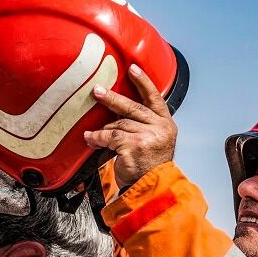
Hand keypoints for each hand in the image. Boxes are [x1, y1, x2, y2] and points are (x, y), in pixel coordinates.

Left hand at [84, 63, 177, 190]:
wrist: (153, 188)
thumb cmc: (150, 168)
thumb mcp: (154, 142)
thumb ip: (143, 126)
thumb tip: (117, 115)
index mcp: (166, 124)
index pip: (155, 97)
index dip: (143, 82)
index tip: (133, 68)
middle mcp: (159, 128)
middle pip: (133, 107)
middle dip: (112, 99)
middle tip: (97, 91)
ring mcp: (147, 136)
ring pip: (119, 124)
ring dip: (103, 129)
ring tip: (91, 134)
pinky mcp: (134, 145)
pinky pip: (110, 137)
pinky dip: (98, 139)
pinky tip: (91, 140)